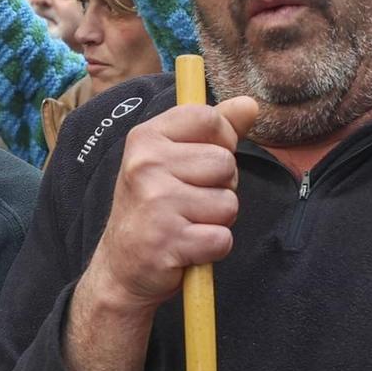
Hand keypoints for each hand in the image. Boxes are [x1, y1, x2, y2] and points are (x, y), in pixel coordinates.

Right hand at [78, 96, 259, 318]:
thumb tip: (250, 104)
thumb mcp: (173, 159)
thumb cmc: (154, 207)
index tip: (202, 162)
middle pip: (225, 164)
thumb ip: (214, 130)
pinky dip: (212, 249)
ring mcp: (155, 202)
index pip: (208, 118)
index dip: (221, 141)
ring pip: (228, 203)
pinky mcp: (167, 240)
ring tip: (187, 224)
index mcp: (145, 137)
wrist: (121, 266)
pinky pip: (222, 239)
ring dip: (217, 220)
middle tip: (189, 203)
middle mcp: (145, 165)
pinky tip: (187, 247)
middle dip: (221, 187)